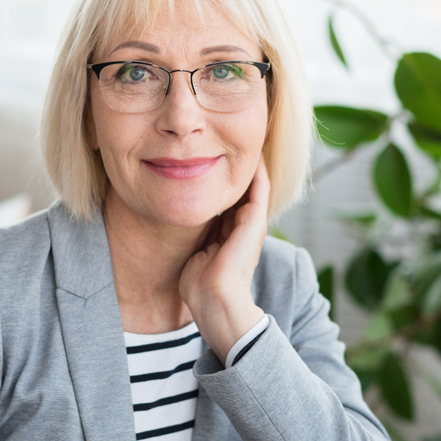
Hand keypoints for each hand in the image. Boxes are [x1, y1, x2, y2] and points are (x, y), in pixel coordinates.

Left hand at [179, 156, 268, 361]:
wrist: (215, 300)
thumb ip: (195, 238)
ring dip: (248, 165)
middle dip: (234, 168)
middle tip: (227, 142)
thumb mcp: (195, 254)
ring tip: (242, 140)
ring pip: (252, 186)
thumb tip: (181, 220)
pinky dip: (257, 170)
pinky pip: (259, 188)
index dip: (220, 182)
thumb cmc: (200, 286)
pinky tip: (252, 152)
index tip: (211, 160)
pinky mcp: (255, 222)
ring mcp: (251, 225)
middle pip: (241, 190)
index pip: (227, 202)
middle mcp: (242, 228)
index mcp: (229, 236)